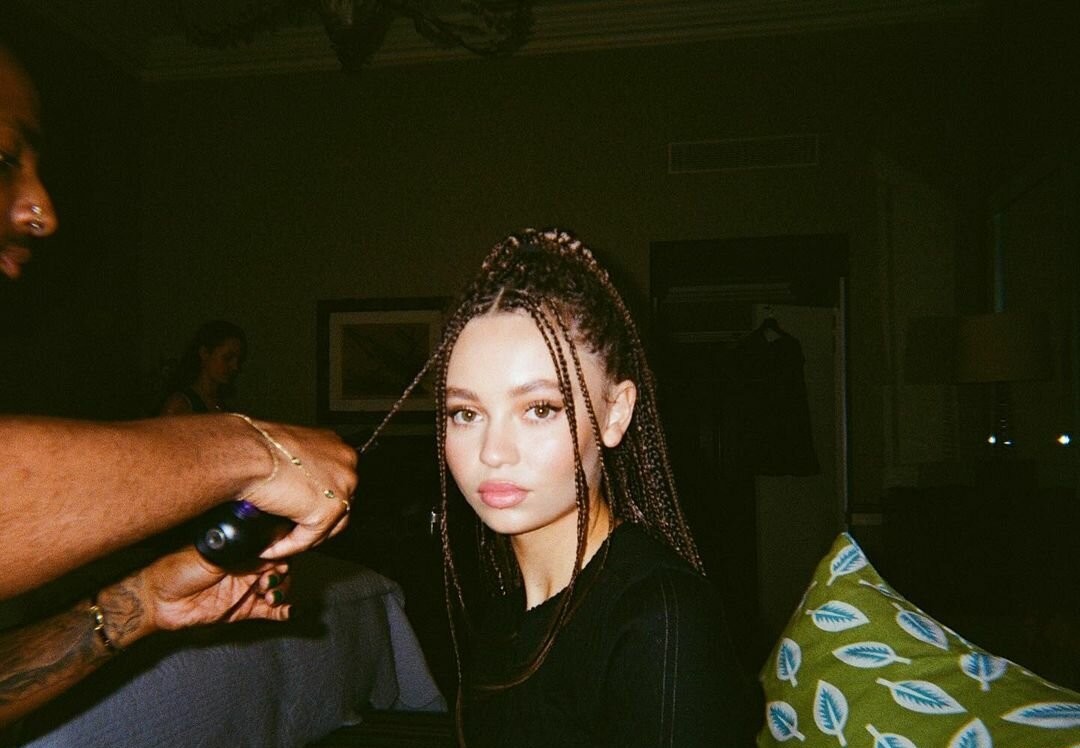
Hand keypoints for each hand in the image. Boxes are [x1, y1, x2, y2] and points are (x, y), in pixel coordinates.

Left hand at [99, 547, 291, 647]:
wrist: (158, 600)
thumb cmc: (176, 570)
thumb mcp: (208, 555)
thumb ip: (236, 552)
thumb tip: (262, 545)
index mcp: (240, 550)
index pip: (270, 547)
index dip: (279, 552)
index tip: (278, 559)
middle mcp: (247, 567)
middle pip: (280, 567)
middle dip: (282, 573)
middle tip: (269, 581)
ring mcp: (246, 589)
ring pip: (278, 588)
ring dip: (282, 591)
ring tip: (271, 596)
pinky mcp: (244, 610)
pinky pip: (270, 612)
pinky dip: (283, 611)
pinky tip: (288, 611)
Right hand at [236, 419, 357, 558]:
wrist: (248, 454)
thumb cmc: (257, 446)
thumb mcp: (287, 448)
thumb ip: (299, 464)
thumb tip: (293, 482)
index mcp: (336, 445)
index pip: (336, 481)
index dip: (318, 498)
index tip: (301, 508)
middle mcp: (345, 463)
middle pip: (338, 503)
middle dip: (315, 519)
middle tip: (292, 529)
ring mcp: (341, 488)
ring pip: (329, 525)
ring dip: (304, 537)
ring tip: (280, 542)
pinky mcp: (327, 512)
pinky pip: (308, 539)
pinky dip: (288, 547)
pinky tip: (270, 549)